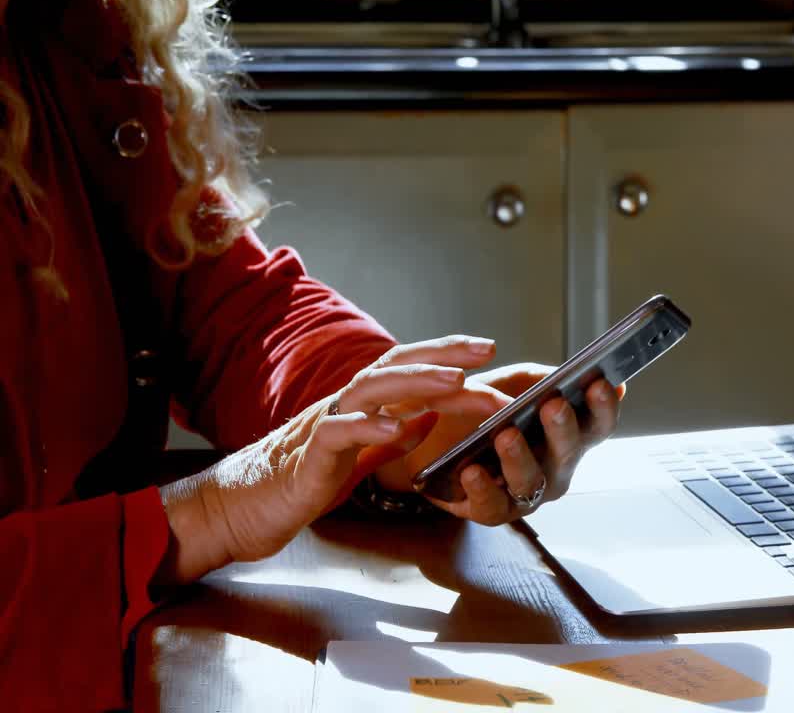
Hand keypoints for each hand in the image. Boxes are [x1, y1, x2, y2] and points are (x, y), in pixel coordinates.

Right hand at [155, 336, 499, 584]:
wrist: (243, 509)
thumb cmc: (300, 482)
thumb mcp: (358, 460)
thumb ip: (390, 440)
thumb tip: (427, 419)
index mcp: (360, 406)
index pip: (408, 369)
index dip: (446, 356)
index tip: (486, 349)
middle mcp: (344, 404)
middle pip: (395, 367)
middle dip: (443, 356)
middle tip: (485, 349)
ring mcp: (325, 425)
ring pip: (371, 390)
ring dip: (416, 382)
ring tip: (454, 382)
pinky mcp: (308, 456)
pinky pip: (338, 433)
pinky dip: (369, 427)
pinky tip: (399, 427)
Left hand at [376, 363, 622, 525]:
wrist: (436, 438)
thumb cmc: (483, 409)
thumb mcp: (511, 384)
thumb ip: (540, 379)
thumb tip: (569, 374)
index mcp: (568, 435)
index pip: (598, 424)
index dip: (604, 407)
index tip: (598, 384)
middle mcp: (556, 467)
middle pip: (568, 452)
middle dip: (562, 428)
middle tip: (553, 405)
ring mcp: (527, 493)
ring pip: (531, 482)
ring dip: (520, 458)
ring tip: (506, 435)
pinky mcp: (493, 511)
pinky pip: (492, 506)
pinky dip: (482, 489)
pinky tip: (471, 471)